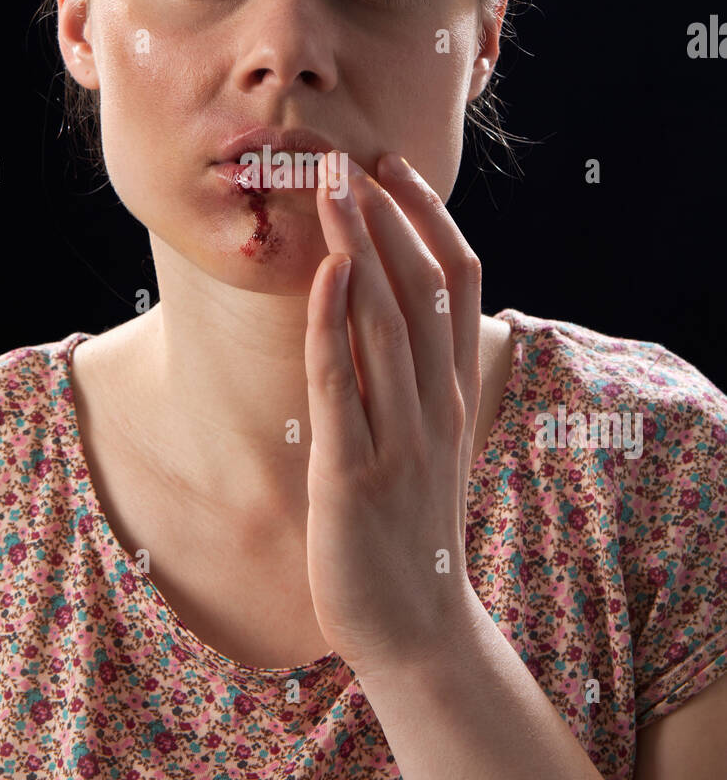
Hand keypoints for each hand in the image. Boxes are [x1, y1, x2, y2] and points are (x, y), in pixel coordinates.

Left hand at [304, 151, 482, 683]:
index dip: (427, 215)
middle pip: (421, 282)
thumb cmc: (411, 525)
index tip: (392, 165)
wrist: (416, 627)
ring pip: (386, 318)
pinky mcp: (354, 472)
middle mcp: (437, 401)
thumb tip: (371, 305)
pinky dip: (333, 321)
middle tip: (347, 153)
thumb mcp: (426, 440)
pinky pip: (341, 382)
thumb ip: (410, 376)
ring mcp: (400, 436)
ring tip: (329, 185)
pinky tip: (323, 272)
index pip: (456, 278)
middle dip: (385, 211)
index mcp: (456, 388)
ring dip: (357, 244)